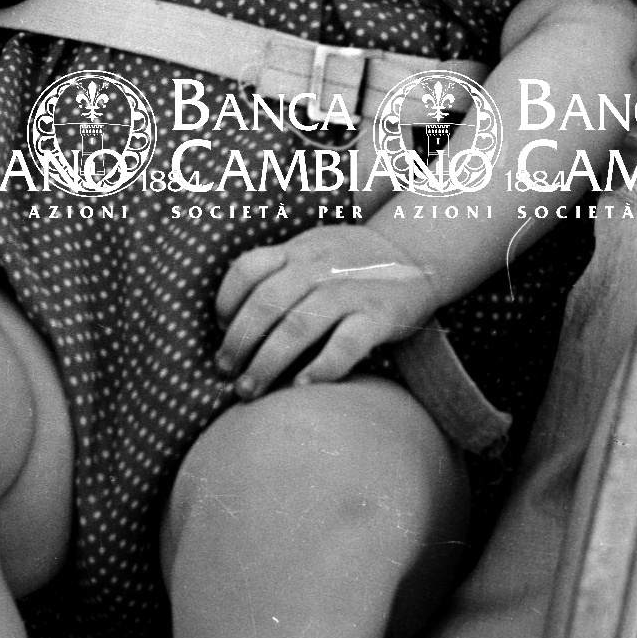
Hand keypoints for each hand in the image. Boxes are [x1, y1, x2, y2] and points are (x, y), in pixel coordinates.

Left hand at [214, 222, 439, 398]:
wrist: (418, 254)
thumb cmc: (351, 261)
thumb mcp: (312, 249)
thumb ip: (277, 272)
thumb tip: (229, 317)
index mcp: (298, 251)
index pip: (247, 270)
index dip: (225, 301)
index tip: (219, 329)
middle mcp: (319, 268)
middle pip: (265, 305)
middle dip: (239, 342)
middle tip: (226, 371)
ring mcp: (349, 291)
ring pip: (297, 327)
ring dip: (267, 362)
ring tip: (250, 388)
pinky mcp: (379, 316)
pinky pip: (345, 345)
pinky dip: (321, 367)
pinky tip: (302, 386)